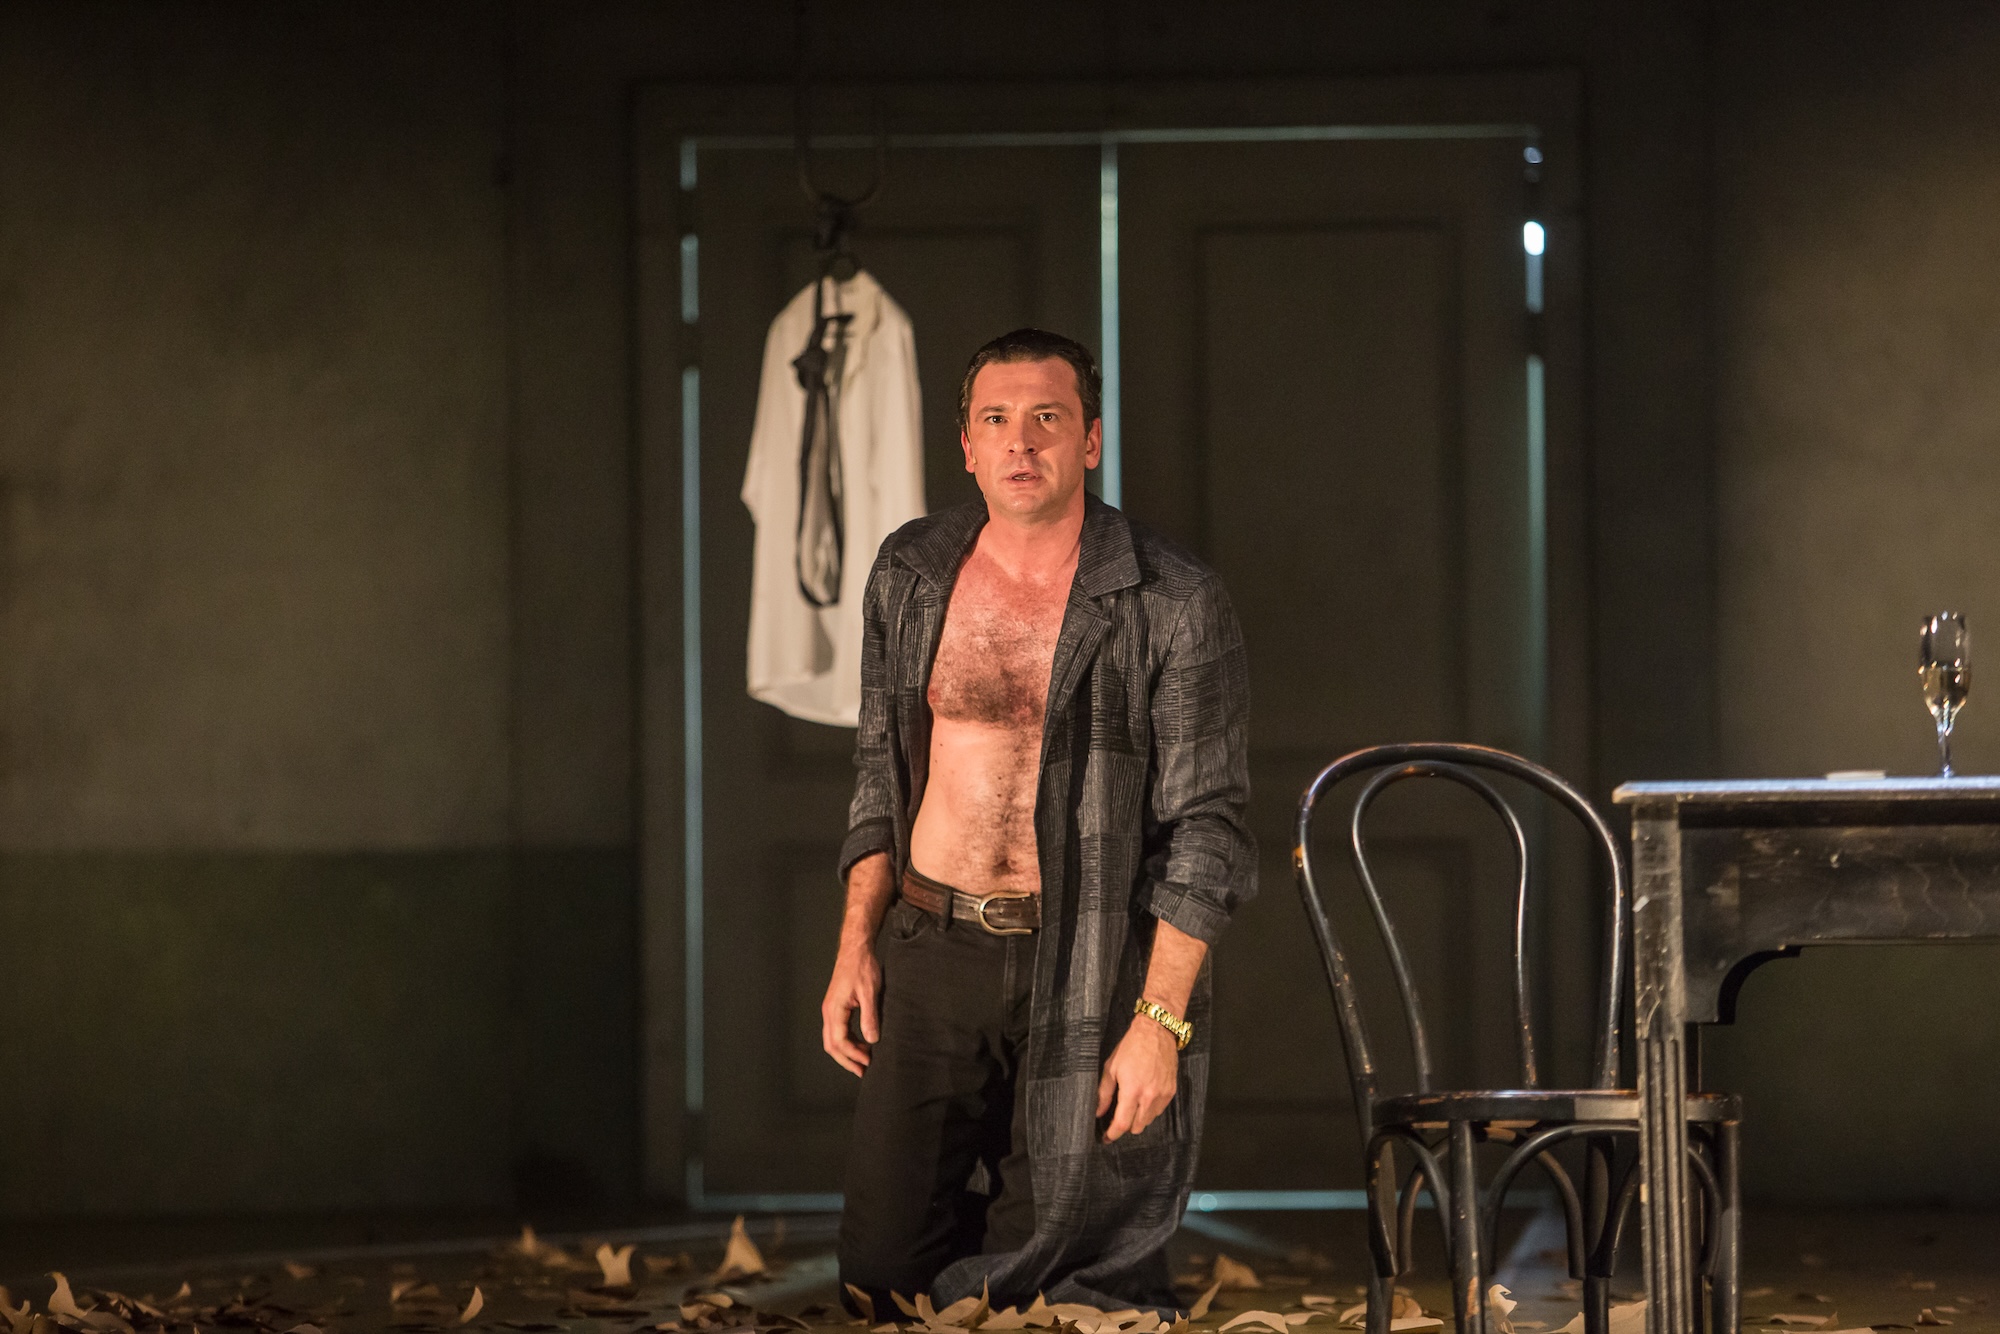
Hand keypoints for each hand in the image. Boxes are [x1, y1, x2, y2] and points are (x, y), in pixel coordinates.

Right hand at [821, 942, 881, 1076]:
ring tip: (865, 1060)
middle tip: (863, 1071)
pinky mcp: (837, 1006)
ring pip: (833, 1039)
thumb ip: (870, 1017)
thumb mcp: (870, 992)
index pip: (839, 1041)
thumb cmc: (862, 967)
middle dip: (847, 1060)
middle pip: (831, 1045)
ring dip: (848, 1051)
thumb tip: (871, 1040)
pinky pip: (838, 1030)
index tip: (868, 1062)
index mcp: (834, 1009)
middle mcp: (829, 1011)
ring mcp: (832, 1009)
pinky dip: (849, 1041)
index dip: (853, 1055)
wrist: (856, 949)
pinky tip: (862, 1043)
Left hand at [1095, 1011, 1178, 1141]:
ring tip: (1131, 1105)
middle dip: (1125, 1126)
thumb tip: (1098, 1112)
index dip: (1113, 1134)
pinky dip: (1150, 1110)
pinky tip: (1143, 1098)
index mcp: (1132, 1091)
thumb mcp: (1111, 1068)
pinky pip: (1159, 1110)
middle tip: (1118, 1118)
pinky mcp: (1171, 1091)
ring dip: (1138, 1118)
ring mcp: (1163, 1095)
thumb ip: (1104, 1093)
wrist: (1156, 1032)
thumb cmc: (1130, 1048)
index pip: (1122, 1123)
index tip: (1106, 1138)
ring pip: (1149, 1120)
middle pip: (1137, 1127)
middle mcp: (1149, 1097)